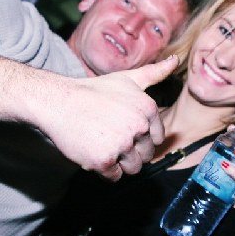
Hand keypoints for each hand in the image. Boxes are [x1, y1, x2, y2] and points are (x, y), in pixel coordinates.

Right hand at [41, 56, 178, 180]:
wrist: (59, 101)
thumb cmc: (92, 91)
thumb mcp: (126, 78)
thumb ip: (154, 73)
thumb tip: (175, 59)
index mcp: (147, 108)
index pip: (156, 138)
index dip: (140, 138)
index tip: (123, 130)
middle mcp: (138, 126)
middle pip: (146, 155)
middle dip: (131, 152)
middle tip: (110, 138)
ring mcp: (122, 144)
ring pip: (133, 168)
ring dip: (120, 163)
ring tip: (103, 145)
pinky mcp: (104, 160)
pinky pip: (115, 176)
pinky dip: (105, 170)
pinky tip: (94, 152)